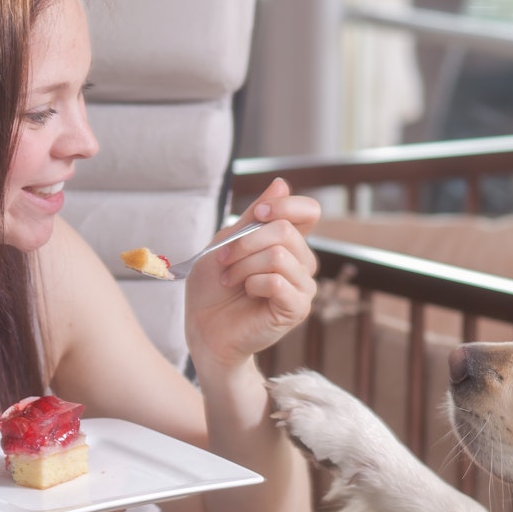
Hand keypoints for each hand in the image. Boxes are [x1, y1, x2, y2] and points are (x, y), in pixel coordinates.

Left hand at [184, 178, 319, 370]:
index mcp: (288, 243)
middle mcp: (301, 263)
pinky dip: (253, 283)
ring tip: (230, 280)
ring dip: (244, 266)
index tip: (258, 215)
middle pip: (286, 231)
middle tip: (223, 261)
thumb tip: (282, 183)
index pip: (309, 211)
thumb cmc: (212, 287)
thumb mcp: (227, 242)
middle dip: (245, 243)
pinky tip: (246, 294)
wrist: (203, 328)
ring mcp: (303, 287)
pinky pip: (278, 282)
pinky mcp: (297, 309)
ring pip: (279, 256)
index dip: (285, 206)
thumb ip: (254, 216)